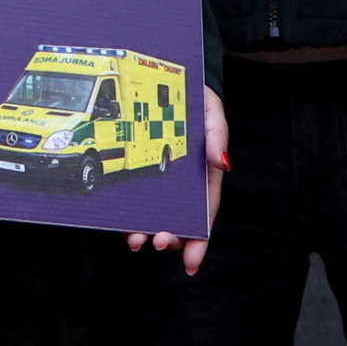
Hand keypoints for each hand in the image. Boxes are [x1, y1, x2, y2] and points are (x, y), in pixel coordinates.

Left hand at [125, 75, 224, 272]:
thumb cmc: (201, 102)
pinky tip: (122, 223)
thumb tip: (224, 161)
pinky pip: (138, 196)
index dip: (200, 241)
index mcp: (206, 176)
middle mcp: (185, 184)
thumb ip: (217, 137)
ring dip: (147, 231)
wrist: (177, 82)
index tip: (192, 263)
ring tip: (136, 240)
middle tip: (158, 242)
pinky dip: (132, 212)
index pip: (206, 215)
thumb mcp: (213, 115)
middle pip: (180, 220)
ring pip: (157, 213)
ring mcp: (164, 179)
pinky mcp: (144, 170)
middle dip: (171, 238)